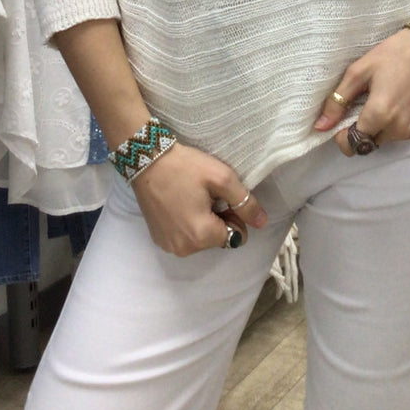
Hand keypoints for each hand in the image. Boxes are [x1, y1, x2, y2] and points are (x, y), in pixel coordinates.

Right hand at [131, 143, 267, 256]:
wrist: (146, 160)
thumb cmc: (185, 167)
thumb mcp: (221, 178)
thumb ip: (245, 202)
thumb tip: (263, 222)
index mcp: (202, 235)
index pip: (237, 237)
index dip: (234, 216)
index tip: (220, 197)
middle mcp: (185, 249)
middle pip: (218, 240)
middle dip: (218, 220)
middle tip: (205, 195)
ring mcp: (169, 246)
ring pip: (201, 240)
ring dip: (203, 223)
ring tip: (191, 199)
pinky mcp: (159, 240)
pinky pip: (185, 239)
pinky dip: (187, 225)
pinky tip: (179, 205)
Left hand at [312, 25, 409, 155]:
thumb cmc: (393, 54)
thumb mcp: (359, 71)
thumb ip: (338, 101)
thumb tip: (320, 127)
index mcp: (379, 114)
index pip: (353, 144)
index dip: (344, 136)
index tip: (345, 121)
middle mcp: (398, 129)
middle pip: (370, 141)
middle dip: (364, 128)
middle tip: (368, 102)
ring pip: (387, 138)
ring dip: (382, 127)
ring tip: (388, 100)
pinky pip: (404, 135)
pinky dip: (399, 124)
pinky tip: (403, 103)